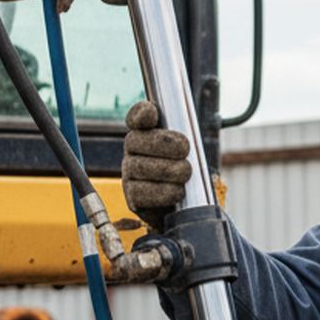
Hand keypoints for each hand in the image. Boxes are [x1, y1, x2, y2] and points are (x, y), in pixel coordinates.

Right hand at [121, 100, 190, 229]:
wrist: (182, 206)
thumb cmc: (184, 172)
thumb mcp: (190, 151)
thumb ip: (186, 135)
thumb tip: (185, 136)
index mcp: (147, 133)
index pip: (138, 116)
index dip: (141, 113)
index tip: (151, 114)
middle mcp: (133, 152)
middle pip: (136, 141)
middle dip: (164, 144)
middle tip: (185, 150)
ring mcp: (129, 174)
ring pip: (139, 167)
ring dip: (168, 170)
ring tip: (186, 173)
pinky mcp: (132, 197)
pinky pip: (141, 193)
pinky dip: (164, 192)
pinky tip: (178, 191)